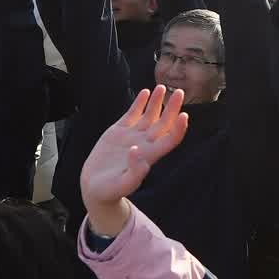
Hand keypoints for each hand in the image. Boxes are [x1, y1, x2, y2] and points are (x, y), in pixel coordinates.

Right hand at [80, 86, 189, 232]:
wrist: (94, 187)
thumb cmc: (109, 191)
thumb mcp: (121, 186)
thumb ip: (133, 173)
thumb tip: (137, 152)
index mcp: (149, 156)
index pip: (170, 140)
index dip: (179, 128)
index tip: (184, 115)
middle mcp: (144, 144)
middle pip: (164, 123)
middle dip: (172, 108)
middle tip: (179, 92)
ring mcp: (132, 136)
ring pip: (150, 115)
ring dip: (157, 102)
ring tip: (162, 87)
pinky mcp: (119, 131)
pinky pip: (132, 114)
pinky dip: (139, 103)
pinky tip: (145, 92)